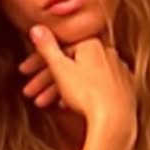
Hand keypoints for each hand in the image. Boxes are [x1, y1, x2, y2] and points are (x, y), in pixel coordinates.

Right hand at [19, 31, 136, 145]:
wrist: (114, 121)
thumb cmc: (88, 95)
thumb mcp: (60, 68)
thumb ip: (47, 47)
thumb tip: (37, 28)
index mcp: (92, 44)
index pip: (59, 49)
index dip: (38, 62)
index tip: (25, 73)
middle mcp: (108, 54)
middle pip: (71, 64)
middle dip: (47, 79)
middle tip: (31, 92)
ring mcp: (118, 73)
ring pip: (82, 77)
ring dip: (60, 90)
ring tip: (45, 103)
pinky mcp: (124, 90)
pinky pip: (96, 88)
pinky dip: (81, 95)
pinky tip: (69, 105)